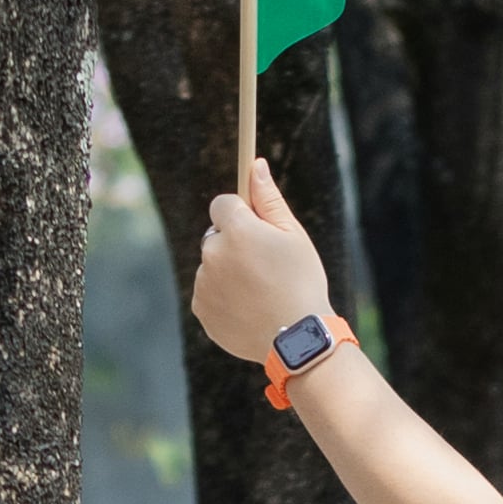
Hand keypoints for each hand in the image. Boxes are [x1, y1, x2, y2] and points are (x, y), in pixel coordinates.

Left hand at [194, 156, 329, 371]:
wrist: (295, 338)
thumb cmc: (301, 281)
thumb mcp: (293, 235)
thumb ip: (268, 199)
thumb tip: (254, 165)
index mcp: (236, 230)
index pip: (223, 205)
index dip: (241, 215)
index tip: (258, 231)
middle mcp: (212, 253)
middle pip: (217, 236)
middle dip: (235, 245)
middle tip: (266, 268)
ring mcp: (203, 283)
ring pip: (213, 266)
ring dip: (229, 273)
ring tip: (260, 293)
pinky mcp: (200, 308)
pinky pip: (209, 293)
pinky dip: (224, 298)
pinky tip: (250, 309)